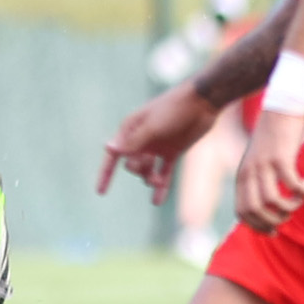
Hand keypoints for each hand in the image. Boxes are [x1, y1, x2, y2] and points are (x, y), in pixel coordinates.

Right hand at [97, 83, 220, 202]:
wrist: (202, 102)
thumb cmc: (174, 110)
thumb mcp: (152, 127)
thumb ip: (133, 142)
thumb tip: (109, 149)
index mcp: (130, 129)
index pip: (114, 155)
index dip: (106, 174)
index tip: (100, 192)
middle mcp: (141, 139)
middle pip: (132, 164)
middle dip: (138, 169)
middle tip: (148, 162)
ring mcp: (157, 147)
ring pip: (147, 171)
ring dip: (151, 179)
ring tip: (158, 182)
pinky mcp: (172, 152)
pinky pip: (164, 172)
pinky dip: (161, 186)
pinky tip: (156, 202)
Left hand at [233, 109, 303, 232]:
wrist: (281, 106)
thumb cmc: (275, 134)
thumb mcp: (260, 158)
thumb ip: (260, 178)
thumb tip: (270, 204)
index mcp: (242, 175)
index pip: (242, 212)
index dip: (258, 227)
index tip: (274, 232)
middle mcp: (249, 172)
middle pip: (255, 211)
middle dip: (274, 221)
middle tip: (290, 214)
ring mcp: (263, 165)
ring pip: (273, 202)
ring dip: (291, 206)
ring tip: (301, 197)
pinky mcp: (281, 158)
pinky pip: (292, 185)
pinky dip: (302, 190)